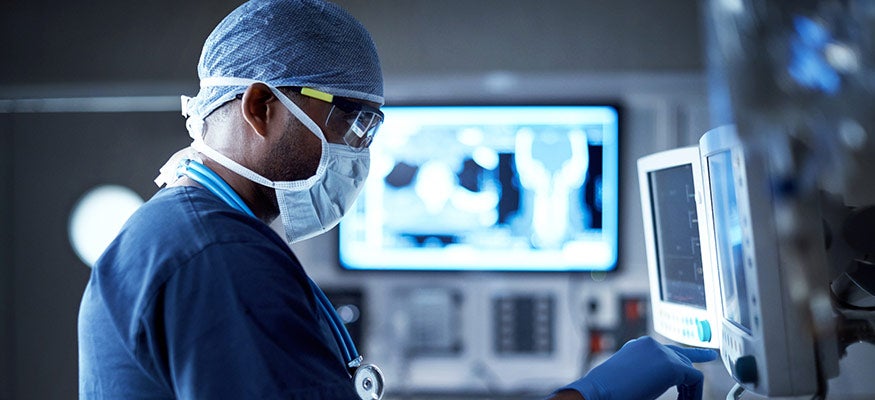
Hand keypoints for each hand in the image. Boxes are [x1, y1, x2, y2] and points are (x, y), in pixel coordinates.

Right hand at [555, 336, 717, 399]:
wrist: (598, 391)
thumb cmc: (608, 390)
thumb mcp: (630, 377)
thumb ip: (647, 373)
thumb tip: (657, 381)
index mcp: (638, 346)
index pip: (667, 350)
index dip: (686, 357)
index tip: (702, 358)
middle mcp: (650, 344)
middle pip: (682, 358)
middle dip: (690, 377)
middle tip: (692, 394)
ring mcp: (661, 352)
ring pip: (689, 369)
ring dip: (690, 389)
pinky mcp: (671, 365)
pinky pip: (695, 378)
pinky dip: (694, 393)